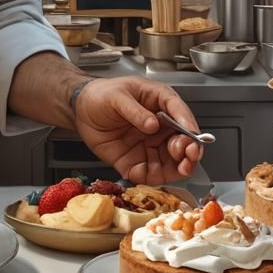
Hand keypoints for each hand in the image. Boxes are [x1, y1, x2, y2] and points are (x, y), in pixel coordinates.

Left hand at [72, 77, 202, 183]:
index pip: (180, 112)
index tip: (191, 134)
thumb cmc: (100, 95)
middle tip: (188, 152)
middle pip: (184, 141)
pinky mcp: (139, 162)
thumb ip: (134, 110)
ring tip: (182, 167)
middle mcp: (160, 127)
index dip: (188, 124)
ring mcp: (151, 146)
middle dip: (190, 149)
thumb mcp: (116, 96)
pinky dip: (156, 178)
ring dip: (181, 167)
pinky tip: (153, 174)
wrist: (81, 110)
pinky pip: (152, 174)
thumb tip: (153, 124)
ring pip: (174, 161)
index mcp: (158, 102)